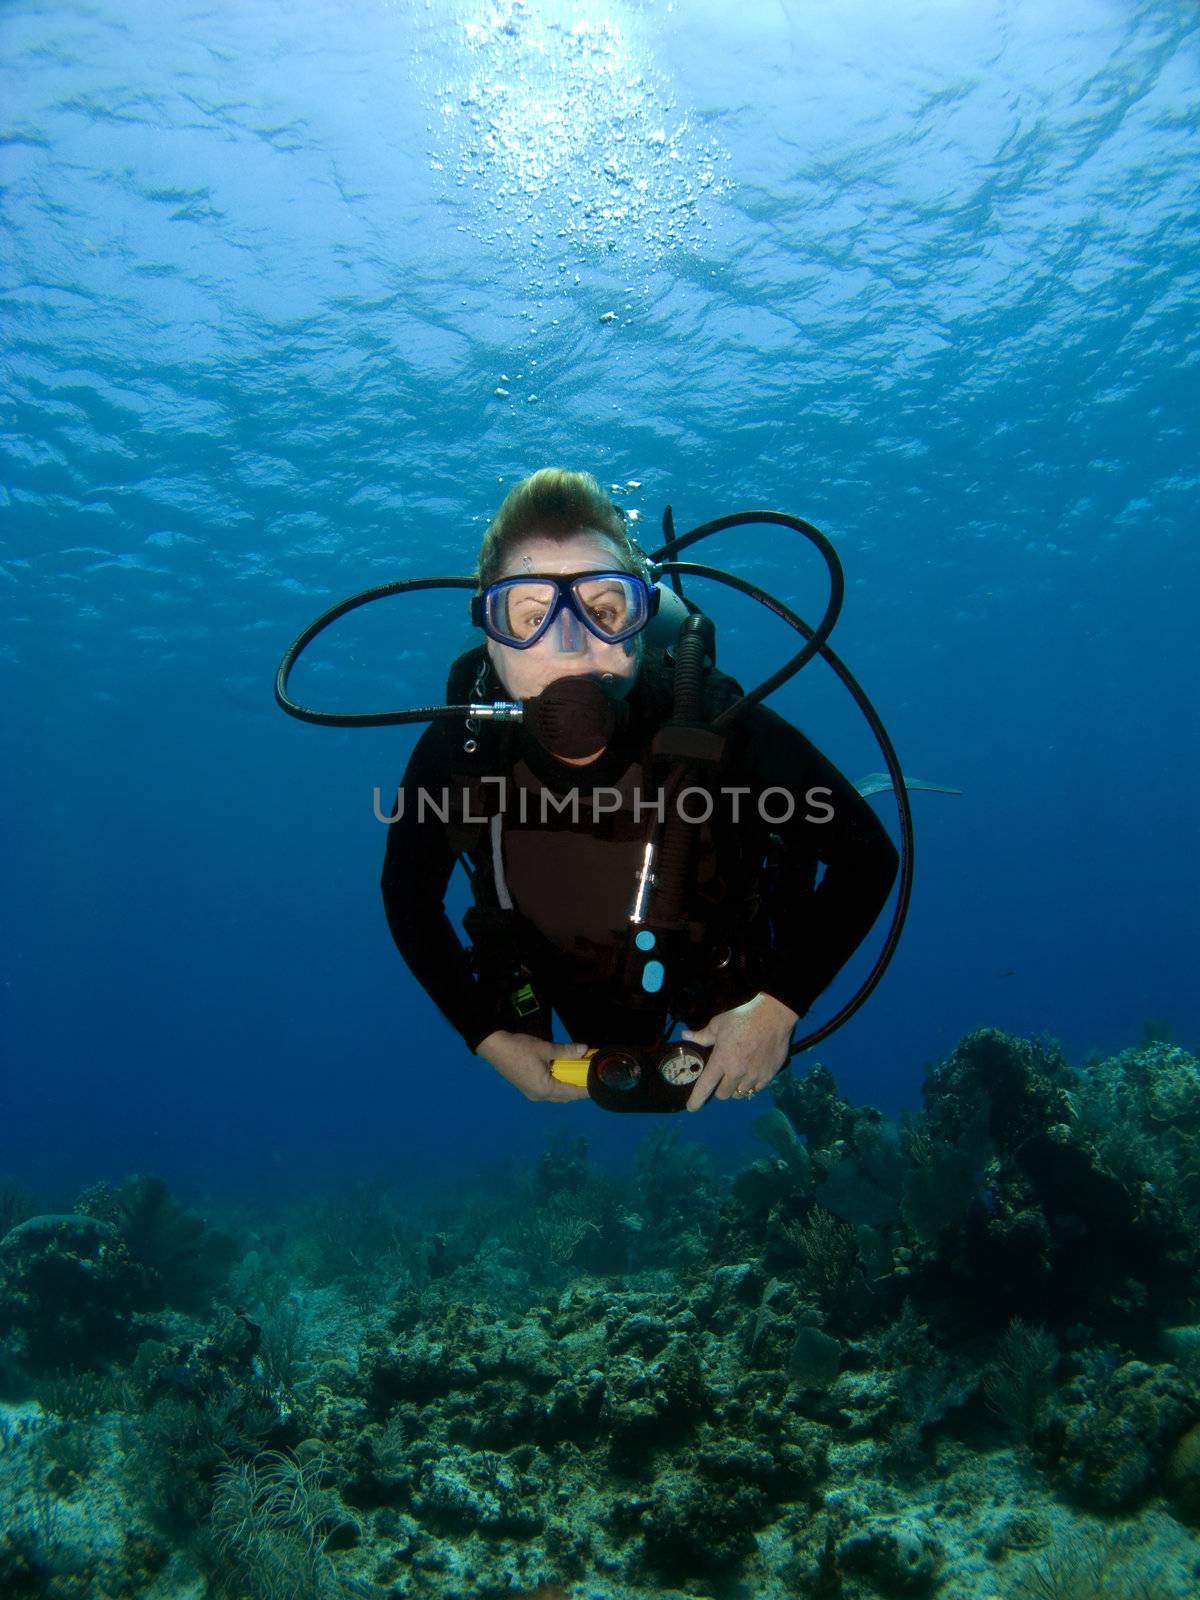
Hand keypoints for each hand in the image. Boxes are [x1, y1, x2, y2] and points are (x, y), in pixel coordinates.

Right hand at [475, 1030, 590, 1102]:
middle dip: (578, 1090)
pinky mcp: (527, 1087)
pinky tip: (563, 1074)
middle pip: (564, 1097)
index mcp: (544, 1089)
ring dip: (567, 1087)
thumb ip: (566, 1051)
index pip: (571, 1093)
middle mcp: (538, 1095)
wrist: (494, 1047)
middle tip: (589, 1078)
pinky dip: (558, 1085)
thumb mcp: (545, 1049)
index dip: (586, 1089)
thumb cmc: (520, 1048)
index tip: (598, 1084)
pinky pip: (547, 1091)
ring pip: (556, 1095)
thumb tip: (585, 1049)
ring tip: (579, 1075)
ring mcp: (531, 1093)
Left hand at [681, 993, 796, 1112]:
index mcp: (721, 1060)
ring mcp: (753, 1076)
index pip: (705, 1086)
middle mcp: (736, 1072)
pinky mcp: (768, 1076)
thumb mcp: (718, 1024)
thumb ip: (702, 1035)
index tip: (692, 1107)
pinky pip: (756, 1090)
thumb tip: (685, 1035)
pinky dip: (752, 1086)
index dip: (696, 1099)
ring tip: (738, 1076)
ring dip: (736, 1088)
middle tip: (722, 1078)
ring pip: (740, 1094)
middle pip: (723, 1095)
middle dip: (719, 1089)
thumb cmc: (743, 1018)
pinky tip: (751, 1074)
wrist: (773, 1017)